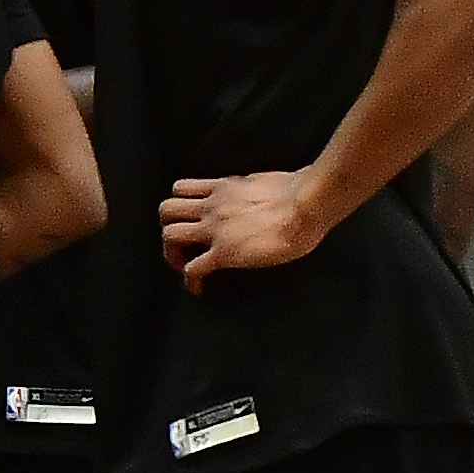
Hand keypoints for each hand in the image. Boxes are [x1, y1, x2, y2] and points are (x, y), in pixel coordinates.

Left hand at [159, 171, 330, 288]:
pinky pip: (193, 269)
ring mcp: (215, 228)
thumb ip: (253, 189)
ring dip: (172, 253)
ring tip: (184, 266)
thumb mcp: (267, 183)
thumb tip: (261, 197)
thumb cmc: (301, 194)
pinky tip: (198, 289)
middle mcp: (212, 206)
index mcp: (224, 188)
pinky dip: (190, 281)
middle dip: (168, 229)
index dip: (179, 207)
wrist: (306, 205)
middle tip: (181, 246)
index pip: (182, 189)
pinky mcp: (224, 252)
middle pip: (166, 210)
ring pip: (169, 235)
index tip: (187, 222)